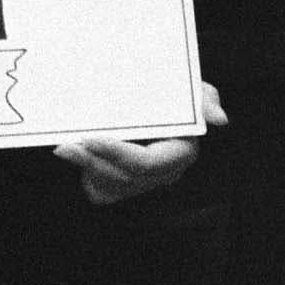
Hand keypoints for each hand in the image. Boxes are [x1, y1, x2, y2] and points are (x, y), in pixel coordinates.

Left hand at [55, 83, 225, 205]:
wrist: (154, 106)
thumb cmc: (175, 97)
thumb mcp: (194, 92)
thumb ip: (206, 100)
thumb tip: (219, 119)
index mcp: (181, 153)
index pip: (146, 163)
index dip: (117, 154)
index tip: (90, 139)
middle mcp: (164, 174)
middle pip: (123, 178)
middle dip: (93, 163)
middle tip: (65, 146)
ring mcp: (144, 185)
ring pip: (109, 187)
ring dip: (87, 169)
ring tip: (68, 148)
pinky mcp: (125, 189)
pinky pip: (102, 192)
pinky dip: (89, 175)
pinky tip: (82, 157)